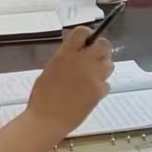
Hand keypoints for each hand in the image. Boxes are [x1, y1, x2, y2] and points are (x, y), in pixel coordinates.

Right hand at [23, 25, 112, 139]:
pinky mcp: (99, 91)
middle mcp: (82, 61)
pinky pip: (106, 83)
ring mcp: (93, 76)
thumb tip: (78, 51)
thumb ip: (66, 57)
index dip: (87, 35)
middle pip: (104, 44)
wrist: (47, 120)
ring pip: (109, 63)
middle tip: (94, 57)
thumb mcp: (51, 69)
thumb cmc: (42, 96)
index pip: (83, 32)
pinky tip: (90, 92)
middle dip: (101, 49)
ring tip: (91, 76)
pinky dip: (100, 86)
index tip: (86, 42)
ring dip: (103, 67)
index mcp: (66, 54)